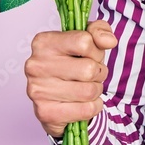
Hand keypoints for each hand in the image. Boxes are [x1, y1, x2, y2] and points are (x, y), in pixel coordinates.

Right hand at [24, 19, 118, 137]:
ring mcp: (38, 90)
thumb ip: (99, 31)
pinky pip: (87, 110)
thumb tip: (109, 41)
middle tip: (90, 75)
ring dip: (96, 91)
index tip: (91, 55)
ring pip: (89, 91)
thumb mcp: (87, 40)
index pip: (84, 42)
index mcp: (43, 43)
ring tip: (85, 88)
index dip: (96, 51)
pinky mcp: (45, 113)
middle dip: (98, 73)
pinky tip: (81, 103)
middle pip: (89, 69)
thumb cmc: (72, 64)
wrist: (55, 99)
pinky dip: (93, 107)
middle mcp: (36, 65)